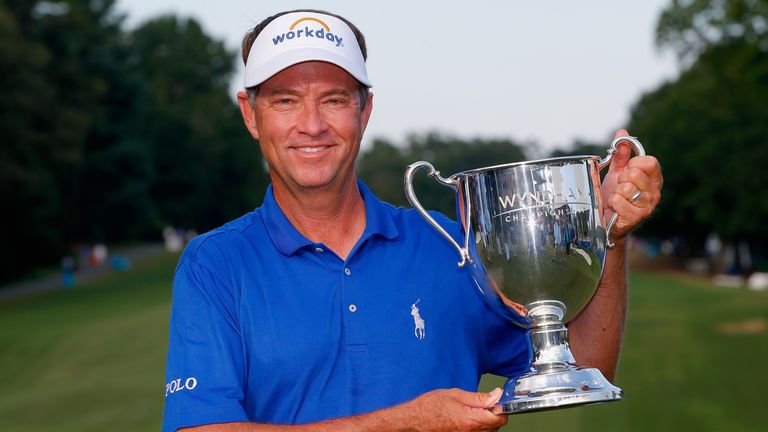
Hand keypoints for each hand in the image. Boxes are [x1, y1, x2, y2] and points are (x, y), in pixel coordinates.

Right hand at [396, 387, 506, 431]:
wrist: (414, 420)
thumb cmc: (430, 407)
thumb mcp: (455, 395)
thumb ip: (479, 397)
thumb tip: (496, 395)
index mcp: (471, 420)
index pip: (499, 417)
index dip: (500, 407)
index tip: (496, 399)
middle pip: (496, 426)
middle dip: (494, 413)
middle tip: (483, 403)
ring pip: (488, 431)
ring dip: (486, 420)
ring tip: (473, 410)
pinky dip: (478, 426)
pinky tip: (469, 418)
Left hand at [601, 129, 662, 245]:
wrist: (606, 220)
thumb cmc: (614, 195)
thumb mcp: (617, 172)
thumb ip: (621, 154)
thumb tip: (622, 133)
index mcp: (653, 179)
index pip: (650, 162)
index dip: (634, 163)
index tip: (627, 170)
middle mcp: (655, 192)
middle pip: (635, 173)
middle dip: (621, 179)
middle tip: (620, 187)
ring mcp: (648, 206)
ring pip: (626, 187)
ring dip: (616, 192)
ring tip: (617, 198)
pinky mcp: (637, 217)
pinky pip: (619, 200)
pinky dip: (612, 203)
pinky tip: (615, 208)